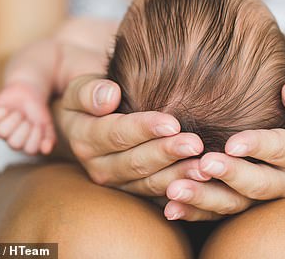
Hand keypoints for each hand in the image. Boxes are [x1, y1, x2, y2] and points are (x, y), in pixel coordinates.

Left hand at [0, 81, 55, 154]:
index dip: (36, 136)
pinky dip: (0, 112)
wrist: (29, 91)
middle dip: (24, 129)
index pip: (30, 149)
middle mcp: (11, 139)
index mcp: (26, 144)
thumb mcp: (48, 125)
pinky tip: (7, 108)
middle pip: (15, 144)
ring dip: (13, 120)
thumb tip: (47, 150)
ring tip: (18, 113)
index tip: (39, 124)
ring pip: (1, 132)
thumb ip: (49, 138)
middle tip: (27, 119)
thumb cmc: (37, 112)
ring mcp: (0, 129)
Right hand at [56, 75, 205, 193]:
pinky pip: (161, 195)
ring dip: (179, 176)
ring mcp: (119, 183)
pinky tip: (203, 183)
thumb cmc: (93, 96)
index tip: (172, 123)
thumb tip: (109, 96)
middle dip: (167, 154)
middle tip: (196, 144)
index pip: (117, 134)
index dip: (144, 129)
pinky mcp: (137, 191)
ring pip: (150, 183)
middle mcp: (100, 168)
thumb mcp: (80, 88)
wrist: (93, 117)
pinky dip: (182, 191)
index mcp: (85, 140)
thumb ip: (89, 91)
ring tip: (204, 167)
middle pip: (136, 163)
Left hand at [161, 82, 284, 220]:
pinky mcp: (239, 204)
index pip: (284, 151)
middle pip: (260, 185)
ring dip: (204, 198)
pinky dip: (192, 211)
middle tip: (204, 164)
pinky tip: (171, 207)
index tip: (232, 143)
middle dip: (231, 175)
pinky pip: (216, 213)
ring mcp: (261, 197)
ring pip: (235, 204)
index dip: (260, 147)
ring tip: (177, 189)